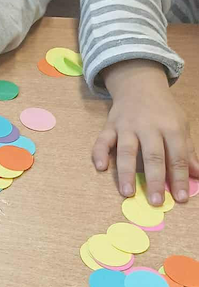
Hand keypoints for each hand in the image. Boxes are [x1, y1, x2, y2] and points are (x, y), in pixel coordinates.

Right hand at [94, 59, 198, 204]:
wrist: (139, 84)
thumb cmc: (163, 109)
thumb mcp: (181, 125)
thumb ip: (188, 151)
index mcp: (170, 127)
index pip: (177, 156)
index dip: (179, 178)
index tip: (180, 198)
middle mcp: (148, 127)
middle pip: (152, 156)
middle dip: (154, 180)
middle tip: (155, 201)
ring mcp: (127, 126)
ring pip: (126, 151)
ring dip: (126, 172)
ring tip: (127, 193)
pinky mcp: (110, 125)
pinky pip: (102, 140)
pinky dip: (99, 153)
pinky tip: (100, 167)